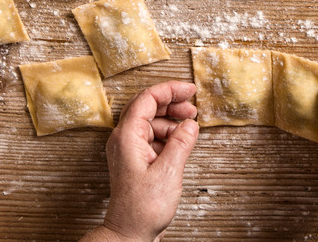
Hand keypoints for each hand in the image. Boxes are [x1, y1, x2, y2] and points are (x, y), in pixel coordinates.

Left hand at [81, 81, 198, 241]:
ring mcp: (129, 150)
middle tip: (193, 107)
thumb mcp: (169, 171)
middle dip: (172, 104)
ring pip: (151, 123)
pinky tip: (182, 142)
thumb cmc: (142, 208)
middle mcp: (124, 140)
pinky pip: (152, 138)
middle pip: (147, 108)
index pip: (146, 99)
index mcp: (127, 137)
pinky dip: (169, 135)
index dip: (169, 90)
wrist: (130, 233)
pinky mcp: (137, 161)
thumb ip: (182, 142)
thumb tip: (190, 124)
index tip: (189, 89)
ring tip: (190, 126)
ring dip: (172, 121)